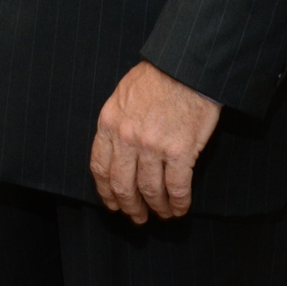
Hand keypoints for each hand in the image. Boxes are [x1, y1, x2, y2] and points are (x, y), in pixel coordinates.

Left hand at [90, 60, 220, 223]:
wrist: (186, 67)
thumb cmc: (156, 77)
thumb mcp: (122, 95)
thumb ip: (116, 123)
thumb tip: (116, 151)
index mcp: (109, 123)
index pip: (100, 167)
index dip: (105, 191)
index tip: (112, 203)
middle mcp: (127, 138)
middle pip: (122, 185)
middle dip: (129, 206)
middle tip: (136, 217)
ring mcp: (153, 146)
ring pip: (150, 191)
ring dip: (157, 208)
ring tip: (162, 214)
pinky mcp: (180, 151)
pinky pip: (177, 187)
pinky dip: (179, 203)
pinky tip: (180, 208)